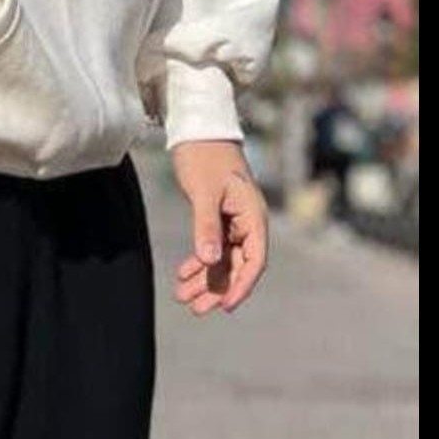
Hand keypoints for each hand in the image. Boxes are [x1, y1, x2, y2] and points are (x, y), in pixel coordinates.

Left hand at [171, 140, 268, 315]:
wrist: (196, 128)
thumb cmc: (203, 154)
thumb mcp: (203, 193)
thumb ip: (207, 227)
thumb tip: (211, 261)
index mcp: (253, 213)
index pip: (255, 259)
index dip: (242, 285)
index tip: (225, 306)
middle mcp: (248, 220)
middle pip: (239, 265)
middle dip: (218, 288)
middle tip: (196, 310)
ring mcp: (234, 220)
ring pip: (224, 260)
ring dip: (205, 280)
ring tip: (183, 298)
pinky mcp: (219, 218)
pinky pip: (213, 249)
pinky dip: (199, 264)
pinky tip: (182, 276)